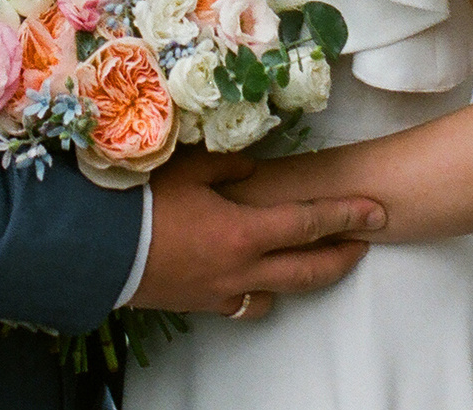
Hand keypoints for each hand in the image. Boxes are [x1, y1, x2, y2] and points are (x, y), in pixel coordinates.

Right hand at [128, 152, 384, 319]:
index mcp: (244, 232)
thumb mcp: (189, 170)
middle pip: (307, 270)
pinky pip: (242, 303)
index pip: (309, 223)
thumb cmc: (142, 203)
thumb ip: (230, 168)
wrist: (96, 250)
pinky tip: (255, 279)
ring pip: (278, 293)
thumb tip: (253, 171)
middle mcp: (242, 269)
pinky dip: (257, 291)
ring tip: (310, 261)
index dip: (346, 216)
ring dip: (300, 278)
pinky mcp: (201, 304)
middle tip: (363, 245)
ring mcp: (223, 292)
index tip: (376, 212)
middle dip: (341, 257)